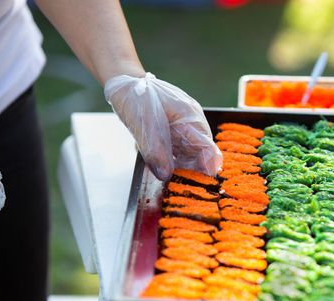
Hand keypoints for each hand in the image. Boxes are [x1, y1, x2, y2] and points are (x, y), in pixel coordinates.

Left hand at [104, 73, 221, 179]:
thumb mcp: (146, 126)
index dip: (207, 167)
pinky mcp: (173, 130)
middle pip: (200, 153)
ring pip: (189, 152)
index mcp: (191, 118)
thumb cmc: (138, 98)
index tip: (202, 182)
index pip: (208, 148)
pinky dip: (172, 159)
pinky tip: (162, 165)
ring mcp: (183, 126)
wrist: (125, 84)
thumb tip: (165, 175)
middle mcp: (191, 123)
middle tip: (182, 183)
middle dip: (194, 169)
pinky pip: (178, 149)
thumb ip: (156, 152)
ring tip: (171, 176)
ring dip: (182, 165)